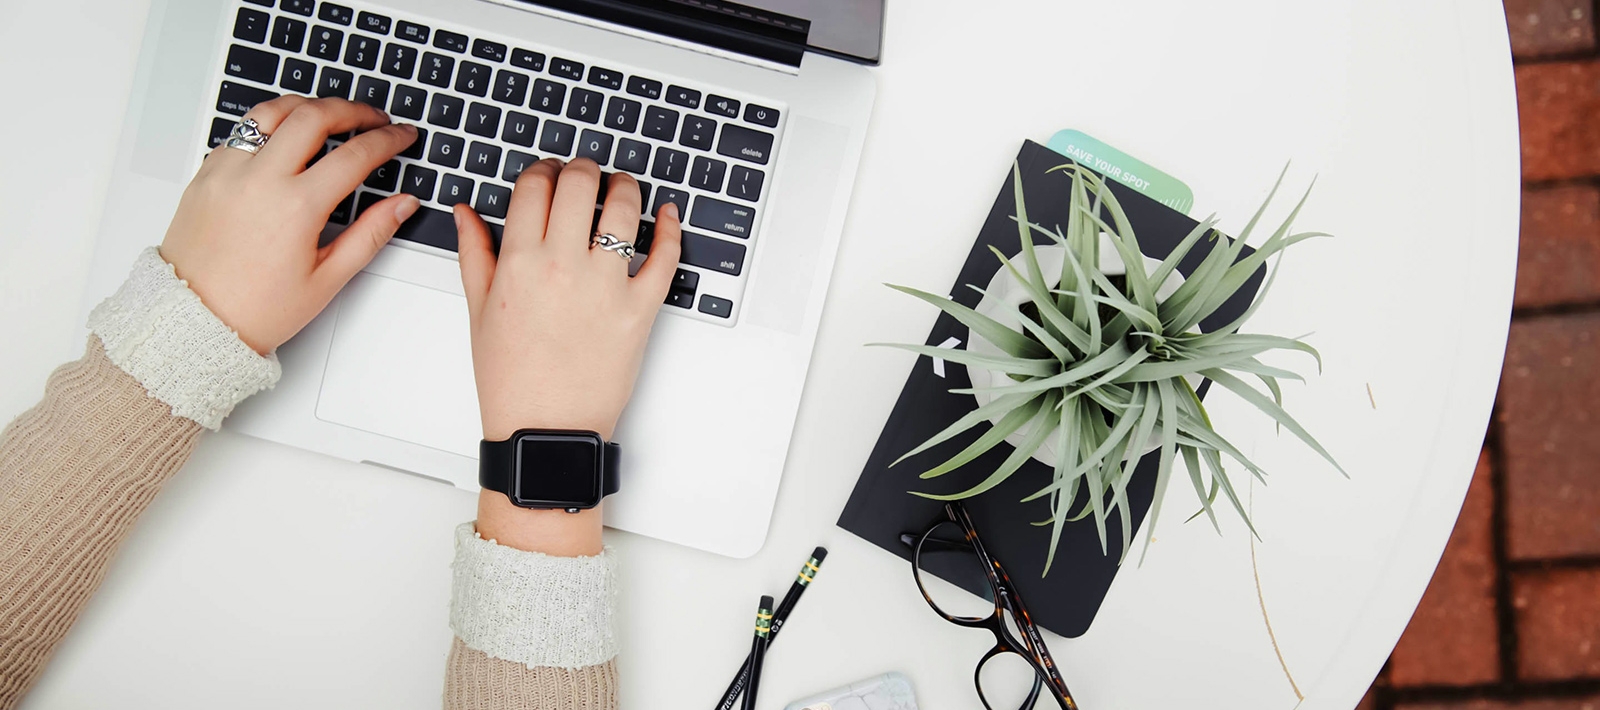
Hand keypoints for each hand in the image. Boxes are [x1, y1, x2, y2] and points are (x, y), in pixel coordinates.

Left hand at [160, 96, 420, 353]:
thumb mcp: (327, 278)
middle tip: (373, 118)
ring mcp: (228, 171)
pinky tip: (286, 139)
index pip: (355, 155)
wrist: (193, 321)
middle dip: (353, 110)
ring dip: (308, 106)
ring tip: (329, 115)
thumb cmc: (256, 309)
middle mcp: (259, 179)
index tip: (401, 136)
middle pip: (314, 116)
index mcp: (296, 207)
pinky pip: (242, 132)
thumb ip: (371, 234)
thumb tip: (402, 205)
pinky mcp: (206, 173)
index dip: (387, 139)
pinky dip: (270, 126)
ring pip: (273, 111)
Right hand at [456, 158, 681, 442]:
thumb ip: (474, 253)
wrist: (546, 429)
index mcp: (519, 262)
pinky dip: (671, 229)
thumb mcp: (479, 311)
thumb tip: (466, 212)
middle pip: (579, 184)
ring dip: (625, 187)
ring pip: (624, 209)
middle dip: (583, 169)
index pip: (535, 186)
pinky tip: (668, 215)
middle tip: (585, 174)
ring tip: (622, 188)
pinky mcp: (641, 309)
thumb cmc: (511, 379)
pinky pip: (665, 256)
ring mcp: (606, 286)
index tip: (549, 173)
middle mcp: (563, 266)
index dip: (543, 170)